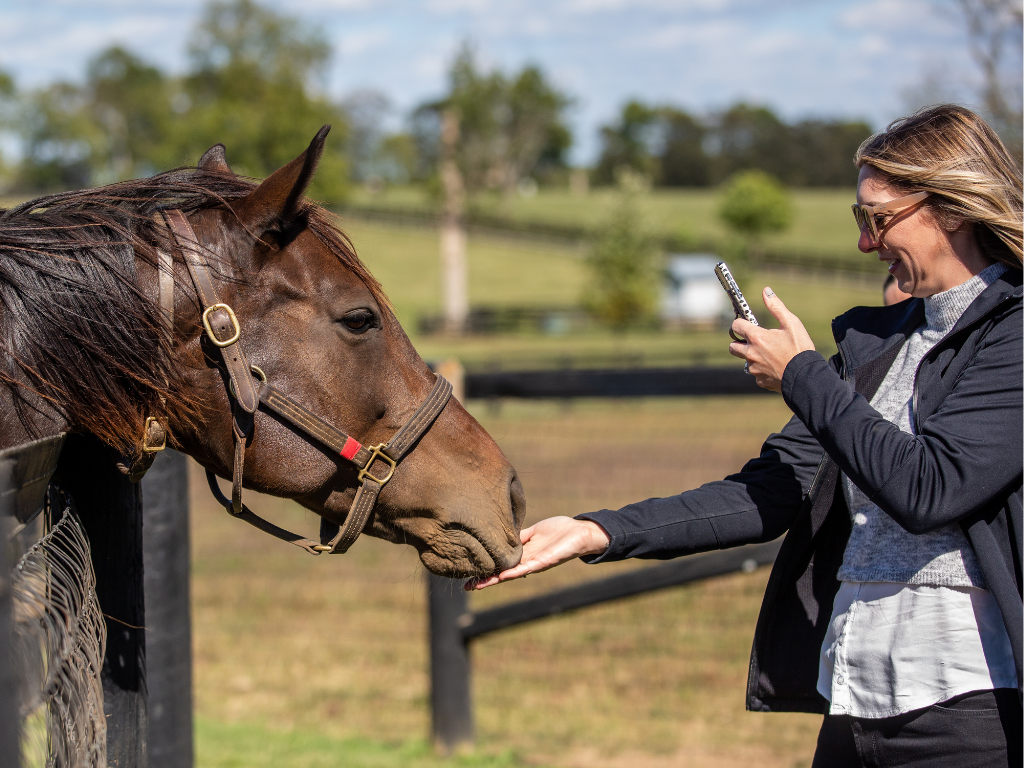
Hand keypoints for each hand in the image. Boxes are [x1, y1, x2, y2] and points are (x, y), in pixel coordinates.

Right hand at [466, 516, 609, 589]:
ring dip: (496, 580)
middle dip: (486, 580)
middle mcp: (527, 562)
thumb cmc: (559, 530)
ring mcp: (535, 563)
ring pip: (512, 573)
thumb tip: (502, 534)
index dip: (486, 569)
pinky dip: (516, 572)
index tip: (469, 574)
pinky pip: (528, 567)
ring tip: (480, 585)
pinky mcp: (545, 561)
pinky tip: (504, 576)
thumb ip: (519, 535)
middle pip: (503, 573)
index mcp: (523, 554)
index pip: (501, 563)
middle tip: (468, 586)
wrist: (580, 531)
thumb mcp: (534, 531)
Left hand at [729, 287, 813, 392]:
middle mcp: (751, 354)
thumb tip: (766, 291)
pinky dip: (763, 369)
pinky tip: (776, 367)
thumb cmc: (800, 349)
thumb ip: (776, 307)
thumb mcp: (792, 323)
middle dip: (740, 343)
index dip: (742, 323)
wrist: (806, 377)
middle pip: (733, 347)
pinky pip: (756, 373)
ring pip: (746, 360)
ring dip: (754, 357)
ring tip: (772, 355)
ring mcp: (754, 369)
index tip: (748, 324)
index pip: (736, 325)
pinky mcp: (760, 381)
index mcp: (757, 338)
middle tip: (756, 341)